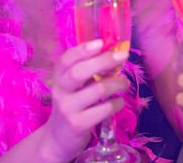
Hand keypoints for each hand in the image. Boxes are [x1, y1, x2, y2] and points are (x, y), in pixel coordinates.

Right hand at [41, 40, 129, 160]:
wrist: (58, 140)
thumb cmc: (72, 105)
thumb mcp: (72, 87)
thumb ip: (87, 72)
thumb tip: (114, 54)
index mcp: (58, 77)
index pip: (66, 59)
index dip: (82, 50)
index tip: (101, 42)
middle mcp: (60, 91)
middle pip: (80, 72)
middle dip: (104, 61)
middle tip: (123, 57)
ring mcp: (68, 109)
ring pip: (98, 90)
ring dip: (117, 83)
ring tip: (125, 83)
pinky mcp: (78, 125)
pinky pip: (104, 109)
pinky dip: (117, 103)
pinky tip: (119, 102)